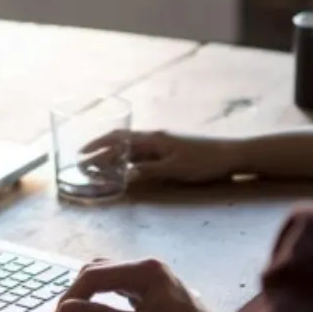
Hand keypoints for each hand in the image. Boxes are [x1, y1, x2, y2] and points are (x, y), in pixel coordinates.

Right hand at [50, 258, 224, 311]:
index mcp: (144, 270)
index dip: (71, 298)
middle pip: (96, 272)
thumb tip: (64, 310)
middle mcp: (145, 266)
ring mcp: (149, 276)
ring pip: (105, 277)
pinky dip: (100, 299)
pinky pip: (116, 286)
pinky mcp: (151, 288)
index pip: (94, 276)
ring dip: (87, 297)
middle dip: (76, 297)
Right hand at [81, 129, 237, 183]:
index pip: (119, 139)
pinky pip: (142, 151)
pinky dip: (128, 157)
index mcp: (153, 139)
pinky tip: (126, 166)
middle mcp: (155, 137)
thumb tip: (125, 173)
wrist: (231, 154)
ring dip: (114, 153)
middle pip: (121, 140)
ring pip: (131, 146)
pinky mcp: (170, 148)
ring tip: (99, 164)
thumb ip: (149, 170)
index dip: (98, 146)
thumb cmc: (204, 162)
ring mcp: (163, 142)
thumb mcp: (175, 169)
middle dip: (101, 148)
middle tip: (84, 160)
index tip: (82, 154)